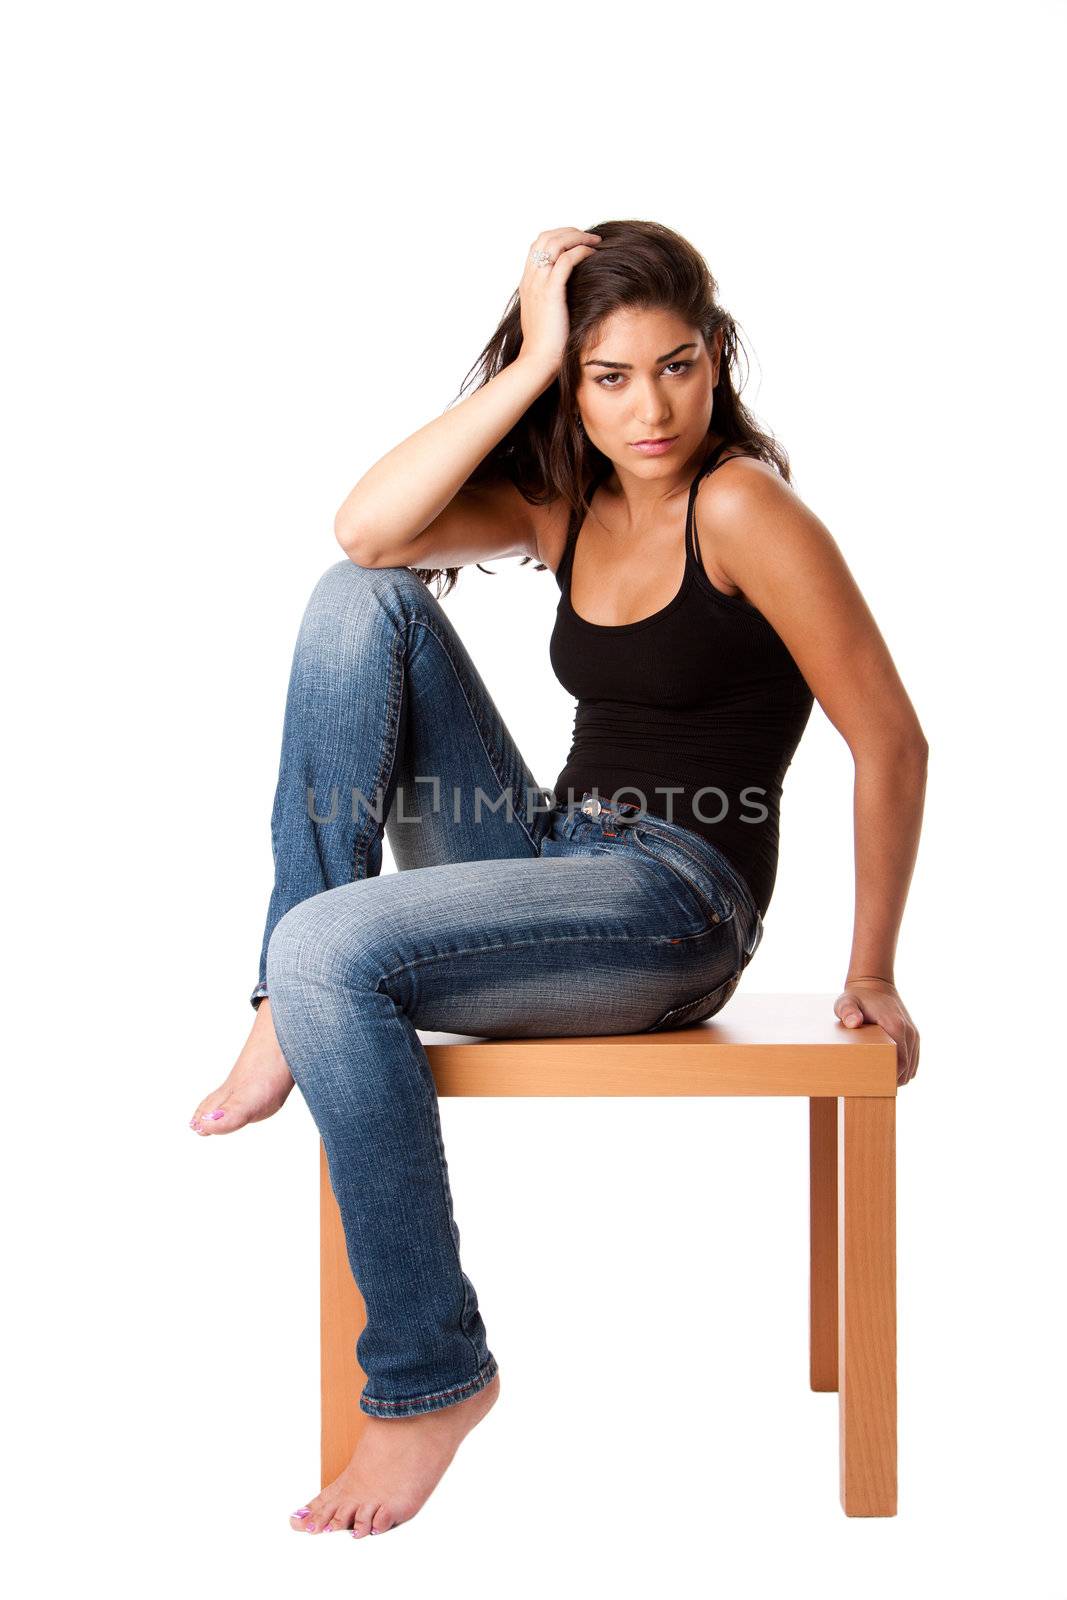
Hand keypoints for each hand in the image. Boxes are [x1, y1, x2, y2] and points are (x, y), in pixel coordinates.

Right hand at [517, 226, 601, 376]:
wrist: (538, 361)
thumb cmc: (546, 346)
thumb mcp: (546, 318)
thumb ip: (552, 301)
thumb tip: (571, 296)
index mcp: (527, 283)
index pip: (538, 246)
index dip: (558, 237)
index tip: (578, 242)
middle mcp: (531, 279)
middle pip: (545, 237)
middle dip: (570, 232)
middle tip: (590, 238)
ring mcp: (539, 284)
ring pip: (555, 242)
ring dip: (577, 237)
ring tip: (595, 242)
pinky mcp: (551, 292)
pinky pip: (566, 260)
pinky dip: (581, 251)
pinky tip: (593, 255)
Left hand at [834, 977, 919, 1085]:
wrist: (874, 984)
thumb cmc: (857, 997)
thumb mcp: (846, 1002)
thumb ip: (847, 1011)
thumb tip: (854, 1023)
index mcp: (896, 1027)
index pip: (900, 1063)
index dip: (888, 1078)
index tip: (872, 1084)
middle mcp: (909, 1032)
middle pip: (906, 1069)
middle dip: (891, 1080)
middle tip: (871, 1086)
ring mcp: (913, 1034)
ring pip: (911, 1067)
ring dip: (898, 1076)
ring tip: (878, 1080)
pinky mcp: (913, 1036)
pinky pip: (912, 1061)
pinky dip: (903, 1069)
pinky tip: (887, 1071)